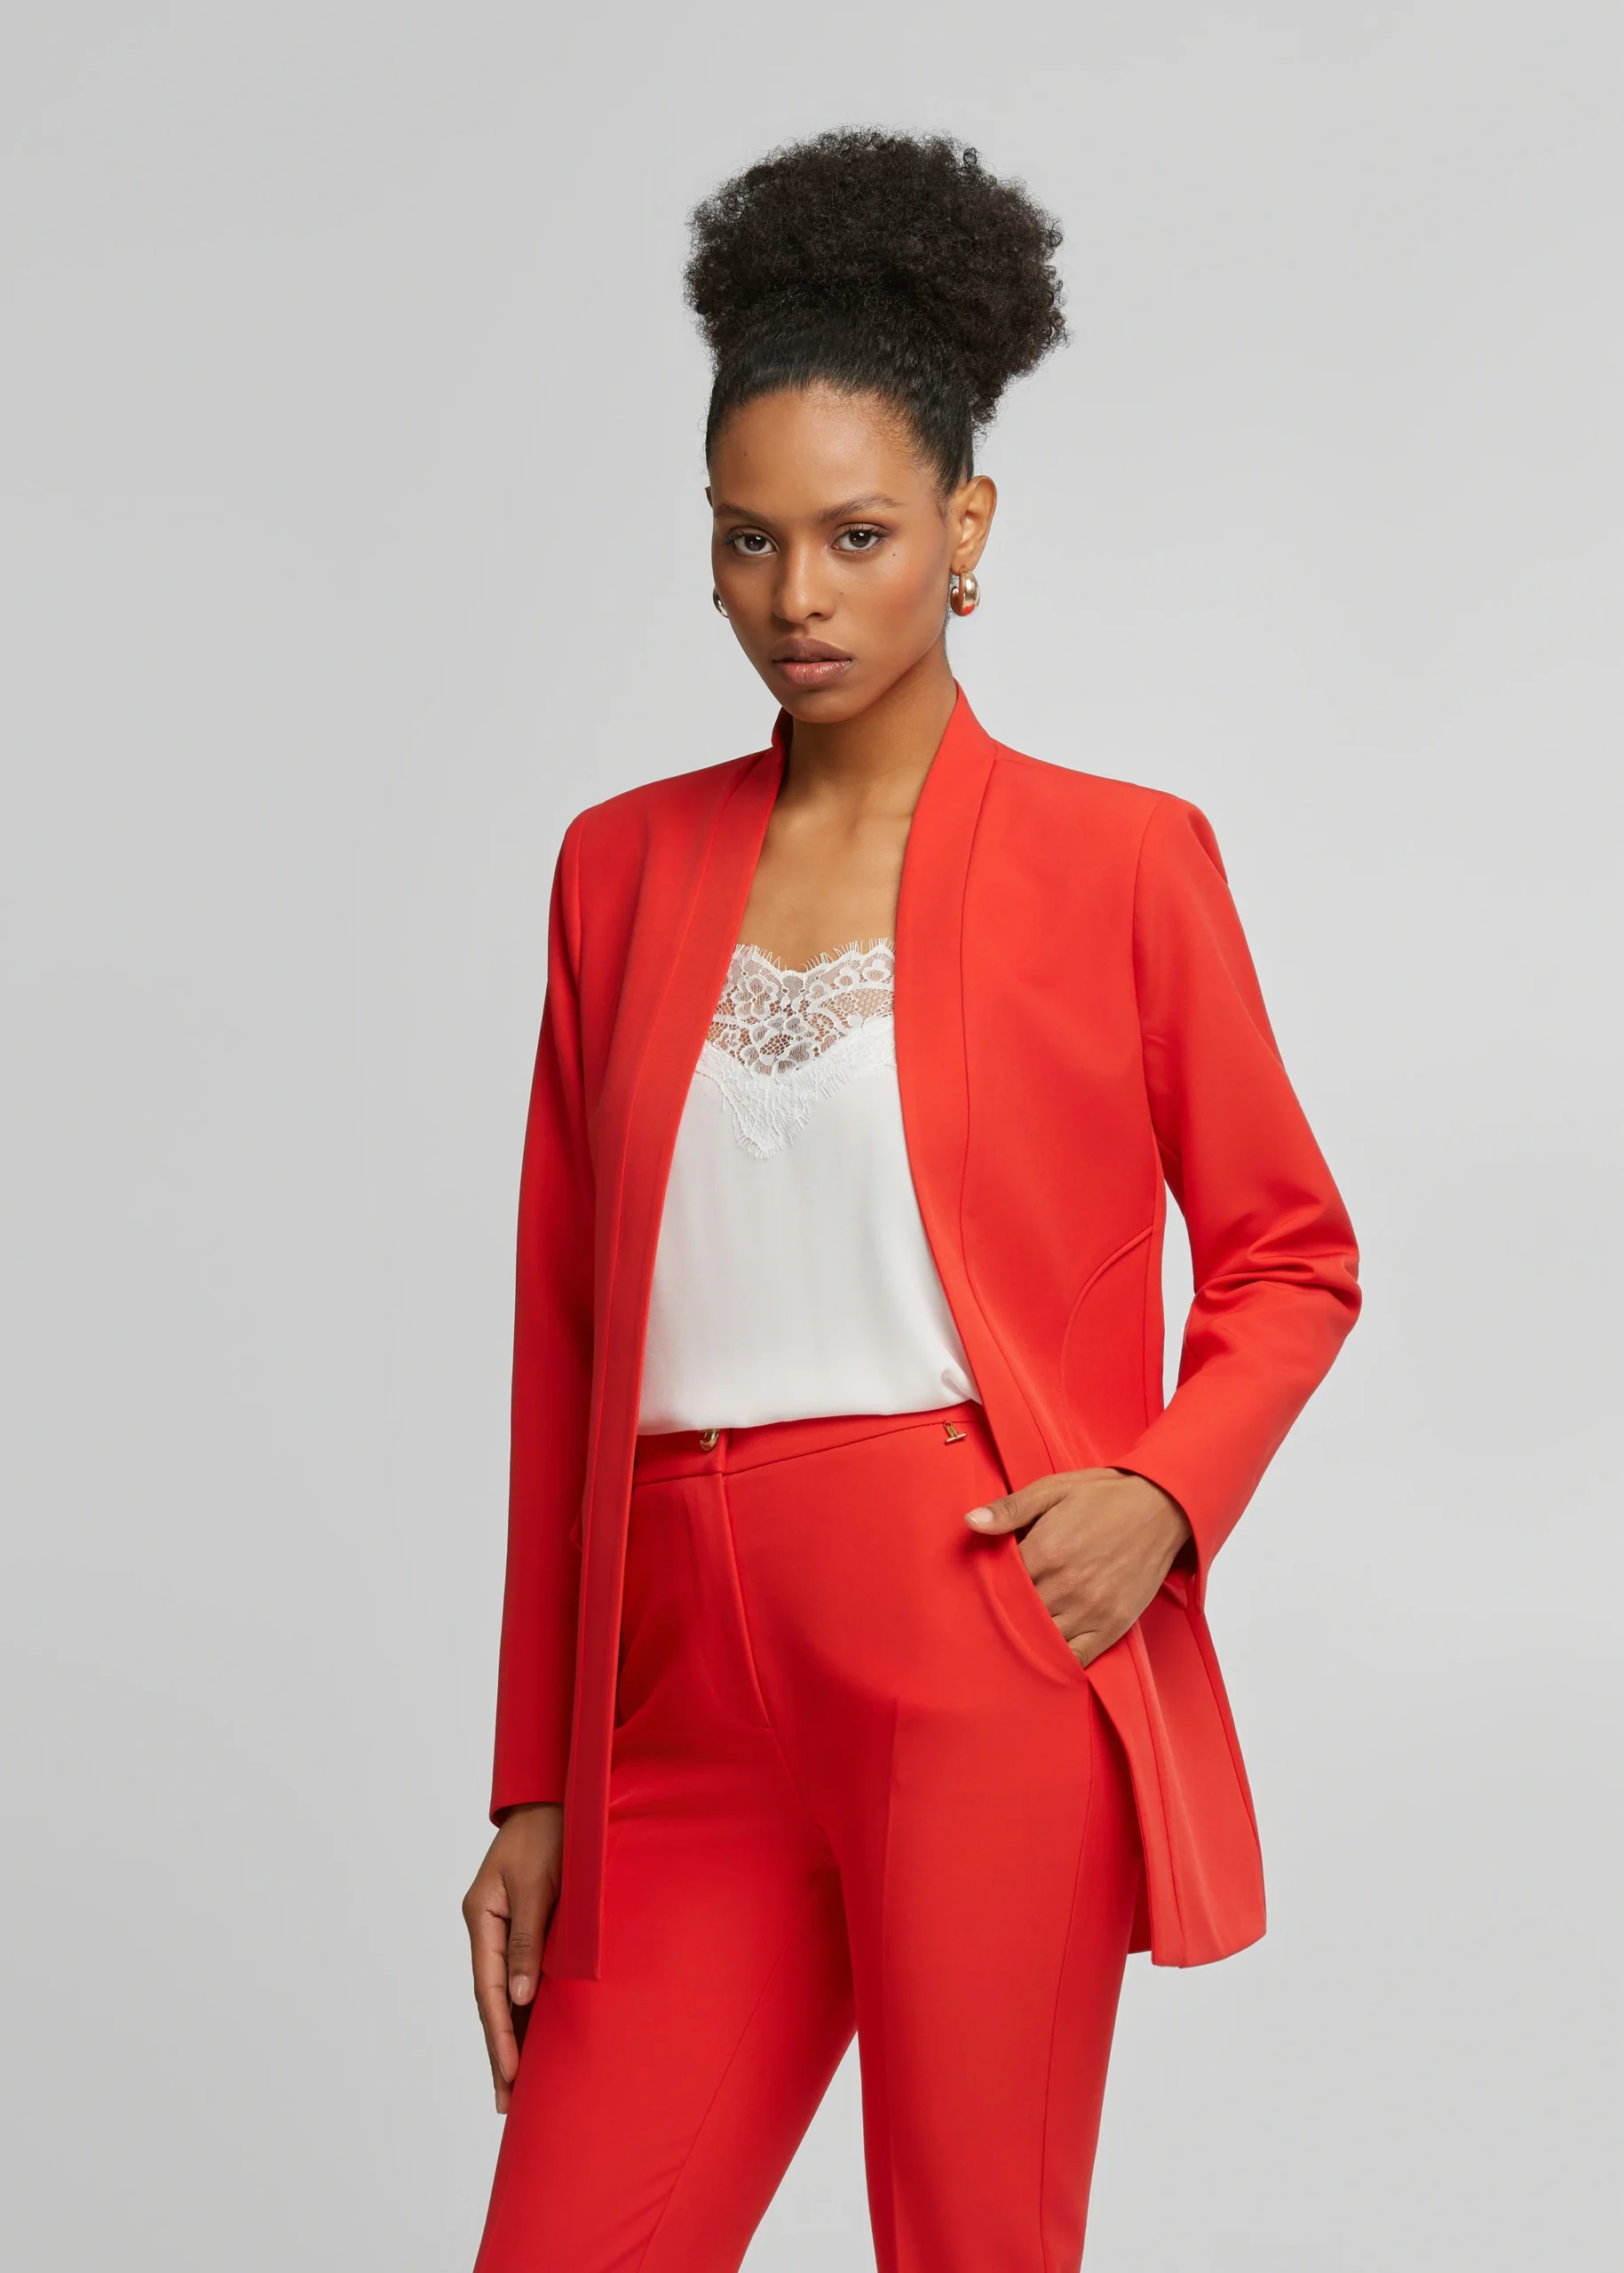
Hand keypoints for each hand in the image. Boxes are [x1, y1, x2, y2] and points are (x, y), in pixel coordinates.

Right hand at [462, 1802, 563, 2111]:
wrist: (558, 1796)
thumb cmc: (551, 1833)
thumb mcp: (538, 1884)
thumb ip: (528, 1939)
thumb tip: (521, 1997)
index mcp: (483, 1916)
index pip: (489, 1989)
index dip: (500, 2034)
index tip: (509, 2074)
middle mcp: (488, 1926)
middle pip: (491, 1999)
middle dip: (499, 2049)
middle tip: (506, 2101)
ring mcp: (502, 1927)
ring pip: (504, 1992)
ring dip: (511, 2034)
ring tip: (515, 2084)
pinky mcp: (523, 1924)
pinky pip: (520, 1975)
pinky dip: (524, 2008)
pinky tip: (532, 2036)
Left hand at [966, 1467, 1192, 1668]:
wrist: (1163, 1508)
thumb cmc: (1104, 1496)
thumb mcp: (1053, 1489)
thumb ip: (1010, 1509)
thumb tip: (971, 1521)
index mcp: (1046, 1551)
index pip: (999, 1583)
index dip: (988, 1586)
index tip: (984, 1585)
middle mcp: (1066, 1586)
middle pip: (1017, 1615)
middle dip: (1004, 1614)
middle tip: (993, 1613)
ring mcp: (1090, 1610)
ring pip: (1042, 1640)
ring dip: (1026, 1639)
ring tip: (1015, 1633)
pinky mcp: (1112, 1626)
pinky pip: (1077, 1658)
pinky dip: (1058, 1661)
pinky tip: (1046, 1653)